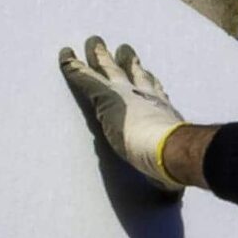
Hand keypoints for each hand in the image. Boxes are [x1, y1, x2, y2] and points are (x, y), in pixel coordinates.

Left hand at [59, 36, 186, 194]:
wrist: (166, 148)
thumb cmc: (172, 163)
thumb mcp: (170, 170)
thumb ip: (167, 181)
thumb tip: (172, 195)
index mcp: (162, 112)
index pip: (155, 93)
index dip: (151, 82)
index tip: (149, 73)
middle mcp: (145, 97)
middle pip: (133, 73)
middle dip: (127, 60)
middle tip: (123, 47)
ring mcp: (124, 95)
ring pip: (108, 69)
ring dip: (100, 55)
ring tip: (93, 41)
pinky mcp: (105, 96)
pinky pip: (84, 78)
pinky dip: (73, 66)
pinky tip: (65, 56)